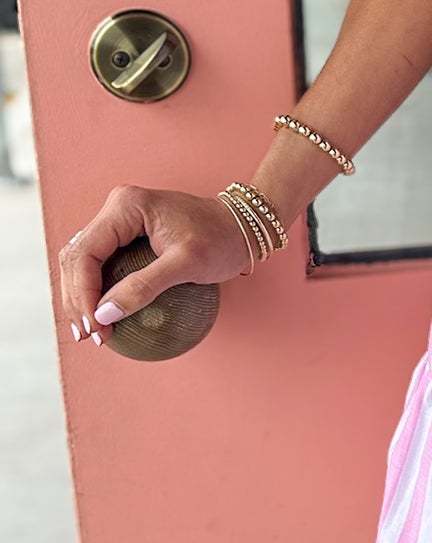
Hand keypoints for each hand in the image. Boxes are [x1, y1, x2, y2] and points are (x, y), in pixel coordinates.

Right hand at [57, 184, 253, 345]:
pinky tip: (102, 318)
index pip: (86, 254)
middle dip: (77, 299)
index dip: (82, 294)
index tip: (94, 328)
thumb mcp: (188, 264)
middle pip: (77, 258)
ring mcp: (119, 220)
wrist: (243, 226)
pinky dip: (96, 290)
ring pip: (82, 261)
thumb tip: (104, 315)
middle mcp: (116, 208)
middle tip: (89, 336)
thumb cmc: (222, 241)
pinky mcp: (126, 233)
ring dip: (81, 297)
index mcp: (126, 206)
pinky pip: (101, 263)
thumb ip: (144, 287)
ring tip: (90, 332)